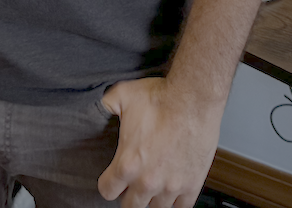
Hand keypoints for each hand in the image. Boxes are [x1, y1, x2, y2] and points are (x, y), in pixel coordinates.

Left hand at [97, 77, 224, 207]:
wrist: (193, 98)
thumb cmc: (162, 98)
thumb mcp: (122, 95)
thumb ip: (106, 105)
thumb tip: (98, 106)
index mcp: (127, 164)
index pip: (107, 191)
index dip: (108, 184)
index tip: (113, 178)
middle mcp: (147, 181)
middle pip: (130, 206)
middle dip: (129, 195)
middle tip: (134, 183)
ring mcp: (170, 186)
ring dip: (153, 198)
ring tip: (154, 185)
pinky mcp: (191, 185)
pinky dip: (177, 202)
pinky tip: (173, 191)